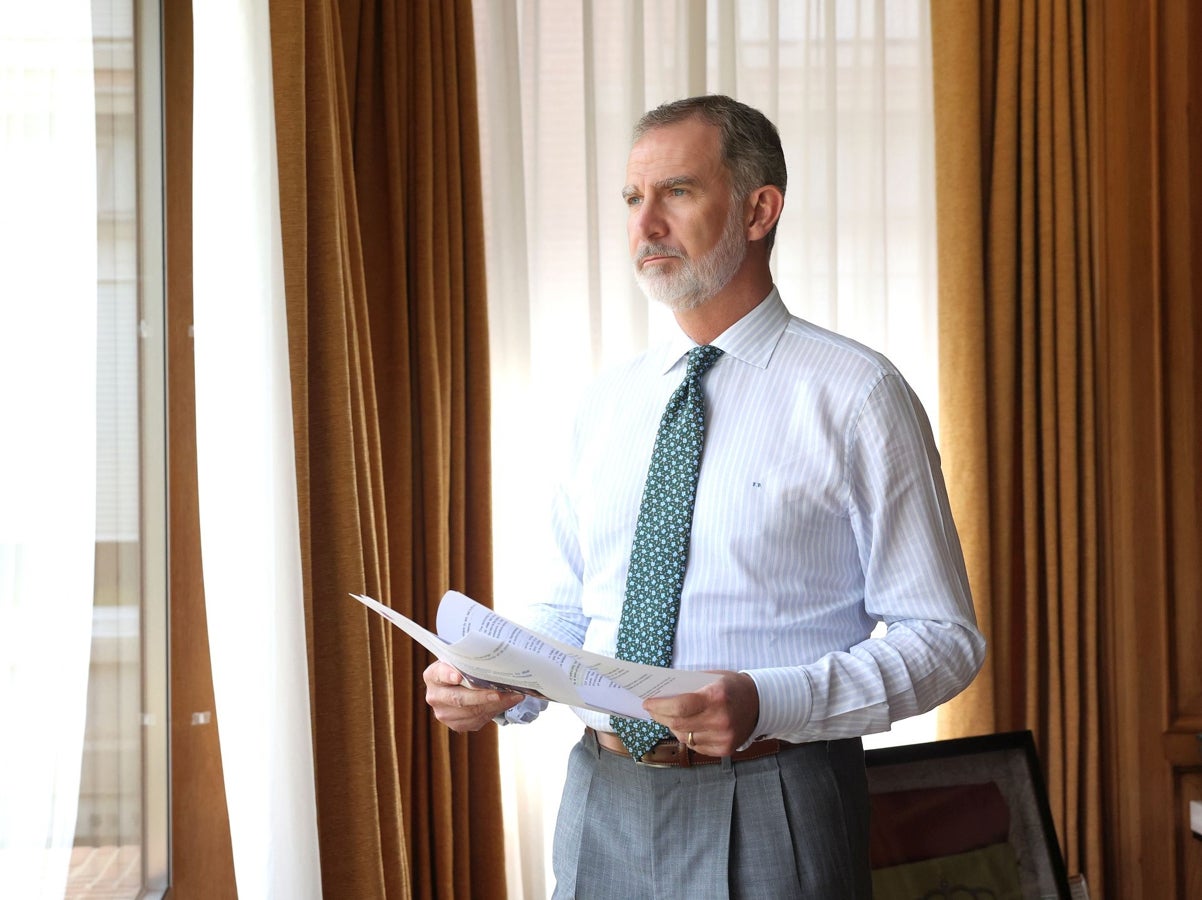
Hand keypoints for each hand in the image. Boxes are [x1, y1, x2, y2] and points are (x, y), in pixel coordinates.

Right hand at [423, 661, 523, 731]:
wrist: (461, 685)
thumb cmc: (463, 668)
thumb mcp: (461, 660)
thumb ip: (469, 661)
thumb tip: (495, 660)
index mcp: (432, 676)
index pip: (439, 674)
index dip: (448, 675)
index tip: (459, 677)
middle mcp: (434, 696)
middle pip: (459, 698)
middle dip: (482, 696)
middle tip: (500, 692)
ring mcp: (444, 713)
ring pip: (471, 712)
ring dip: (495, 705)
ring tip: (513, 696)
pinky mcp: (456, 725)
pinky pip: (477, 720)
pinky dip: (494, 711)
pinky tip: (507, 703)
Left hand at [642, 670, 759, 755]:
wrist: (761, 703)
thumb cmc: (731, 686)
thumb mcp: (711, 678)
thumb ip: (688, 688)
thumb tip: (661, 696)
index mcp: (716, 697)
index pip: (679, 707)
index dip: (659, 706)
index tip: (647, 703)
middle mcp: (721, 720)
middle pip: (678, 724)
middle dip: (660, 716)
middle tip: (651, 710)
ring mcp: (724, 737)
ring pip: (684, 737)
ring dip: (672, 727)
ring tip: (667, 717)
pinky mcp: (725, 750)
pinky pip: (696, 746)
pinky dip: (686, 736)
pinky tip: (685, 727)